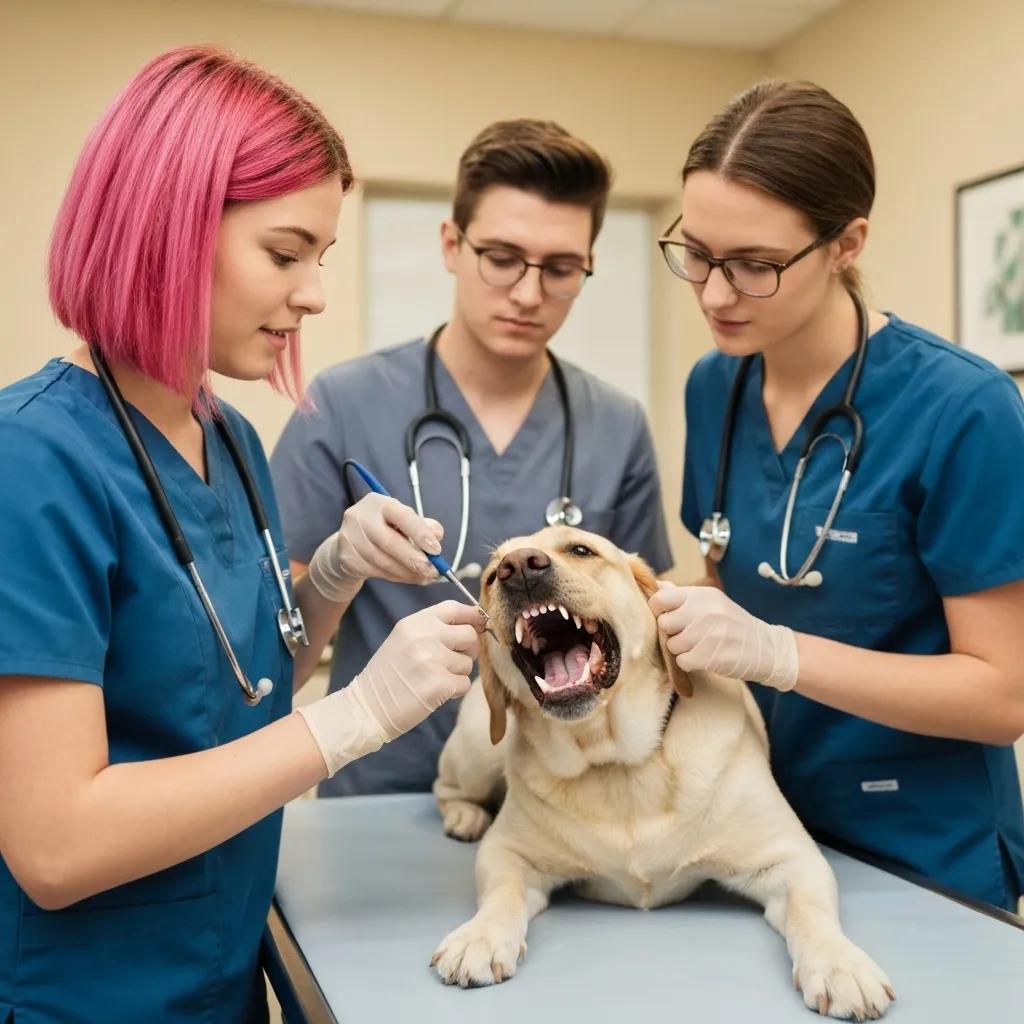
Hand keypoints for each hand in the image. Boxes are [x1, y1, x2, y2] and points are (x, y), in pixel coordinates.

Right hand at [297, 601, 484, 776]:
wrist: (367, 707)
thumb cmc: (388, 675)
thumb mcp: (405, 640)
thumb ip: (433, 629)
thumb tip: (475, 623)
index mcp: (415, 622)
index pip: (454, 608)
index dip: (472, 616)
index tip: (478, 625)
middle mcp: (425, 636)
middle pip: (469, 635)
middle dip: (467, 650)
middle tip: (450, 662)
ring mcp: (432, 660)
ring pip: (468, 663)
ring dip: (457, 674)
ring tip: (433, 679)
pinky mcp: (439, 684)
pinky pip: (465, 684)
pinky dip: (455, 691)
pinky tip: (435, 693)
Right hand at [307, 493, 443, 602]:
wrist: (350, 541)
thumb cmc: (385, 527)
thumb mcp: (404, 520)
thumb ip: (423, 525)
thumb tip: (436, 537)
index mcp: (380, 503)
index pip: (402, 516)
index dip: (420, 533)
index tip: (436, 550)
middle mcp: (361, 517)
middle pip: (390, 542)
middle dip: (414, 559)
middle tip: (432, 571)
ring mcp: (351, 538)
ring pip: (384, 561)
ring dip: (407, 573)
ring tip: (424, 577)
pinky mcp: (348, 558)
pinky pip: (377, 572)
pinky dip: (396, 577)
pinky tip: (407, 577)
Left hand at [648, 582, 797, 689]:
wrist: (766, 649)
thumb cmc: (733, 625)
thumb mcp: (712, 602)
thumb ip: (683, 596)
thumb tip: (656, 586)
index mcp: (703, 595)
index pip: (661, 598)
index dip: (659, 610)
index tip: (669, 617)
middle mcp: (705, 611)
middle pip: (664, 623)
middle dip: (671, 632)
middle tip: (687, 635)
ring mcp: (709, 634)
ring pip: (672, 644)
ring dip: (681, 649)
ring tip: (698, 647)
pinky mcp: (710, 657)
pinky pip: (682, 661)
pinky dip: (689, 663)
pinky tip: (703, 658)